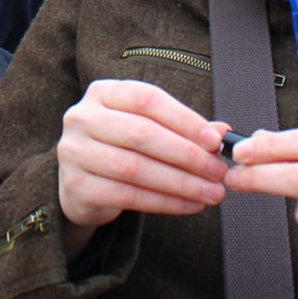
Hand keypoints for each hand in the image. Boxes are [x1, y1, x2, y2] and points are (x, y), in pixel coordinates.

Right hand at [56, 80, 227, 256]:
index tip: (215, 139)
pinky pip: (128, 195)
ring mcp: (75, 152)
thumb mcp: (145, 127)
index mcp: (102, 93)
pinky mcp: (76, 186)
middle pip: (141, 133)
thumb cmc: (119, 147)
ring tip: (210, 192)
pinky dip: (164, 202)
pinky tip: (189, 205)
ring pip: (135, 168)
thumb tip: (222, 132)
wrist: (80, 182)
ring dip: (180, 182)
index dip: (184, 118)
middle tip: (217, 171)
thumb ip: (181, 127)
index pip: (147, 99)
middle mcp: (83, 118)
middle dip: (186, 154)